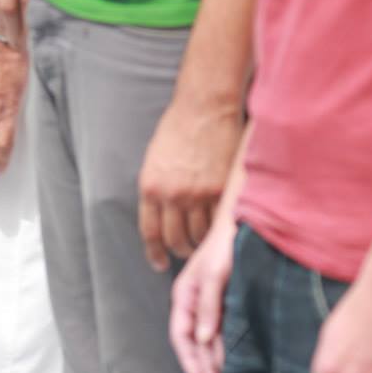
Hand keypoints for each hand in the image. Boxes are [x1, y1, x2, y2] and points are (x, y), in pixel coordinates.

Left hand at [138, 95, 243, 271]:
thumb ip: (157, 188)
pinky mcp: (222, 191)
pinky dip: (219, 230)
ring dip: (202, 243)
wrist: (203, 109)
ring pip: (200, 235)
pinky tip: (220, 231)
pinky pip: (219, 222)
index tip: (159, 264)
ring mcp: (198, 194)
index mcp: (150, 186)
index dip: (155, 252)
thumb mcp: (155, 160)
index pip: (150, 231)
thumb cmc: (177, 129)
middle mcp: (172, 195)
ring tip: (205, 243)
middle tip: (187, 253)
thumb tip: (163, 216)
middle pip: (175, 239)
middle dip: (180, 251)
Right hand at [170, 215, 237, 372]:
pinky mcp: (231, 305)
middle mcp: (197, 304)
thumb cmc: (226, 243)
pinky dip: (230, 350)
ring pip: (212, 342)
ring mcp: (214, 306)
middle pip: (196, 344)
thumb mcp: (215, 274)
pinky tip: (240, 362)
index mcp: (185, 296)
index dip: (189, 360)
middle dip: (206, 369)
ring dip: (219, 363)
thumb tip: (203, 340)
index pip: (181, 335)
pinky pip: (227, 333)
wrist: (248, 223)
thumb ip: (208, 306)